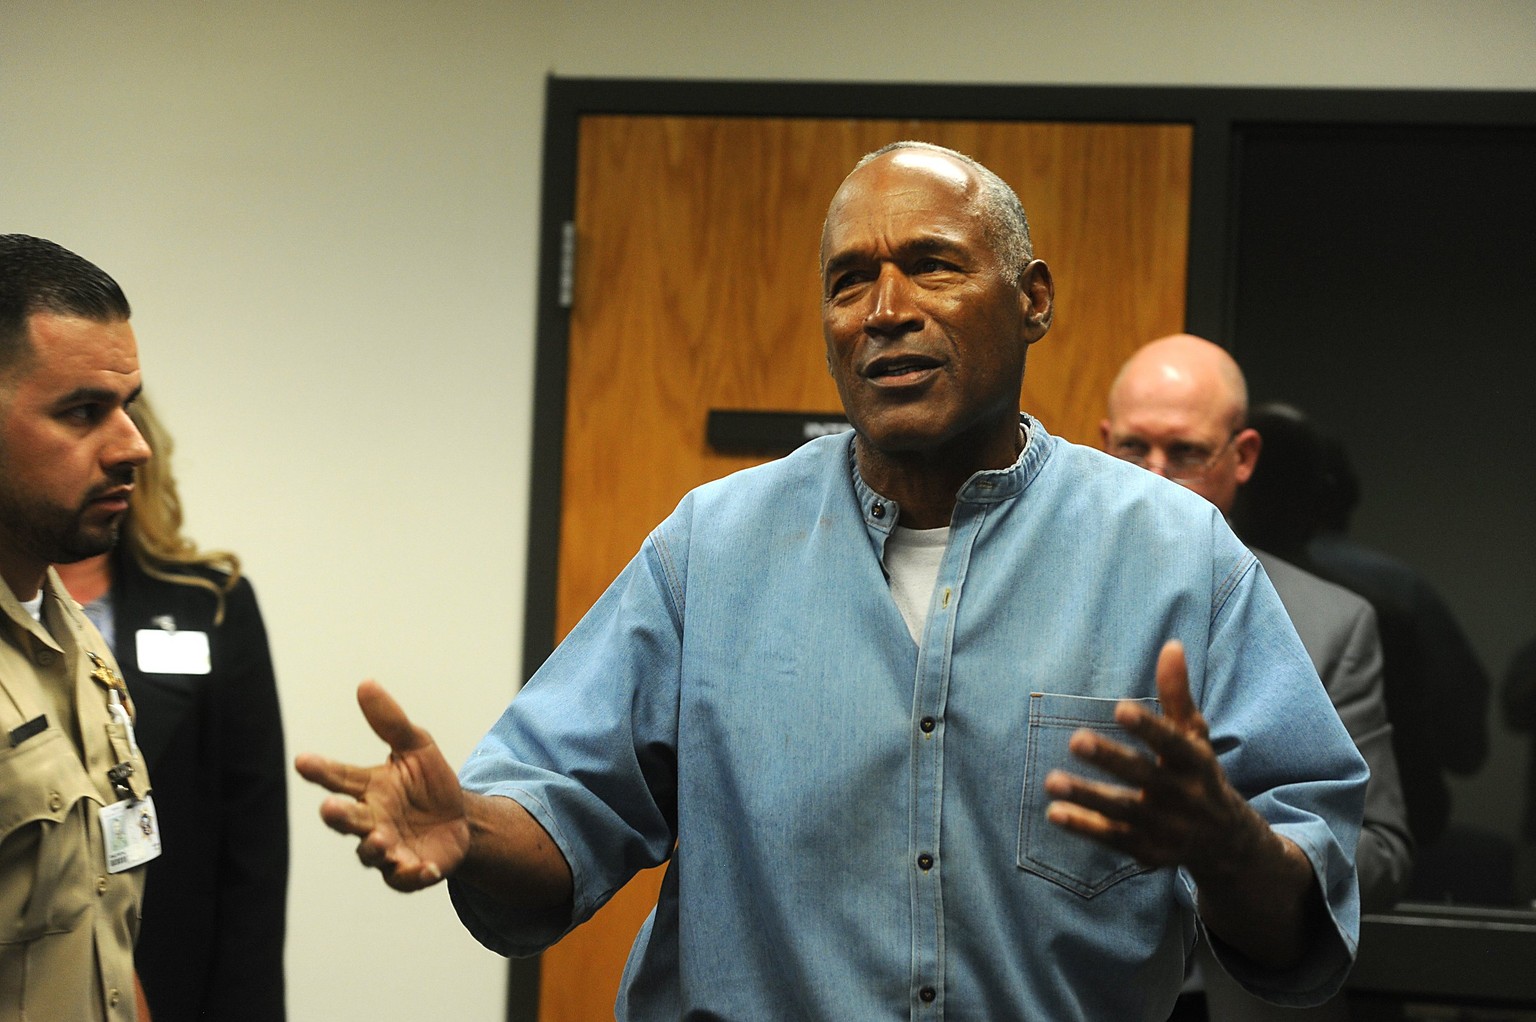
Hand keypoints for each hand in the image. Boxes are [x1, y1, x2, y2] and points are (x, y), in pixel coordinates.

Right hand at [294, 680, 470, 890]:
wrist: (463, 820)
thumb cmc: (429, 783)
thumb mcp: (417, 746)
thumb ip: (391, 722)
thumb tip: (365, 684)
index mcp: (368, 788)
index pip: (339, 777)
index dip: (320, 770)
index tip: (303, 761)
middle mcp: (370, 820)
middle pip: (347, 819)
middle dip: (338, 815)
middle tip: (330, 807)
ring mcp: (386, 849)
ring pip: (370, 852)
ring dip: (374, 847)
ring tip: (382, 840)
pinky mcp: (408, 872)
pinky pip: (404, 877)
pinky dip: (412, 874)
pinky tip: (423, 868)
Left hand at [1043, 640, 1257, 874]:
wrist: (1226, 842)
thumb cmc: (1199, 774)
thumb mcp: (1194, 736)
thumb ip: (1177, 695)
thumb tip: (1172, 645)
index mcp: (1197, 763)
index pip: (1173, 743)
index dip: (1148, 728)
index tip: (1119, 709)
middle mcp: (1185, 797)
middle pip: (1146, 777)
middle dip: (1111, 760)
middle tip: (1074, 740)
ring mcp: (1167, 828)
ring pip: (1124, 811)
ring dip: (1088, 797)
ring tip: (1051, 781)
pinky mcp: (1148, 851)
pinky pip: (1113, 839)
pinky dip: (1085, 827)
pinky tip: (1055, 813)